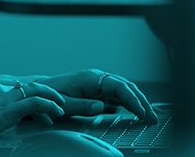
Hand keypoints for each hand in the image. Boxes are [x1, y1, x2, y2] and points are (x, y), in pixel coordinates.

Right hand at [0, 79, 65, 138]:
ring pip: (33, 89)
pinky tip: (56, 111)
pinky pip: (35, 103)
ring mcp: (2, 96)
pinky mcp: (9, 109)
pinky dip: (48, 105)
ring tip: (60, 104)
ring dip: (50, 96)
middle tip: (52, 96)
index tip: (29, 100)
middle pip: (23, 84)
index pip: (9, 86)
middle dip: (41, 89)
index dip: (22, 93)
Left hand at [32, 69, 156, 123]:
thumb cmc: (51, 95)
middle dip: (141, 101)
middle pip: (126, 87)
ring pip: (124, 90)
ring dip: (138, 102)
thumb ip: (83, 106)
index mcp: (91, 78)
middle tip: (153, 117)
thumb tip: (102, 108)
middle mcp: (97, 78)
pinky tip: (136, 113)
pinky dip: (129, 103)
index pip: (119, 87)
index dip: (133, 100)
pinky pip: (117, 96)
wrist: (41, 90)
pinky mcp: (97, 90)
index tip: (142, 113)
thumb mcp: (65, 103)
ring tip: (149, 116)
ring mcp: (98, 84)